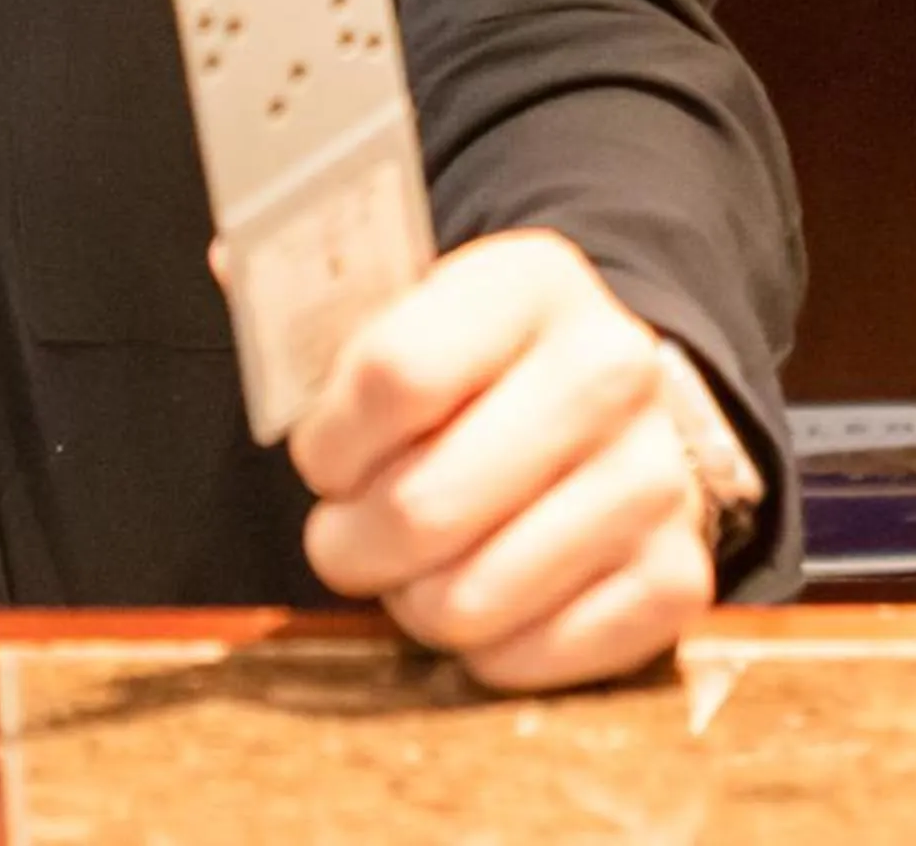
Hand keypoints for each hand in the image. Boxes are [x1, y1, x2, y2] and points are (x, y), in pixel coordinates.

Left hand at [265, 228, 715, 692]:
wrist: (602, 398)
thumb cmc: (466, 353)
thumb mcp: (401, 298)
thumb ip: (313, 292)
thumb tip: (234, 261)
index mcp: (528, 280)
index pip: (396, 374)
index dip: (330, 438)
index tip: (317, 459)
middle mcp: (612, 370)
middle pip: (430, 501)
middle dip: (353, 539)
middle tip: (339, 537)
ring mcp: (656, 479)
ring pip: (476, 592)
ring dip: (410, 600)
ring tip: (400, 569)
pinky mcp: (681, 578)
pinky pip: (545, 654)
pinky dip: (484, 650)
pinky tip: (468, 602)